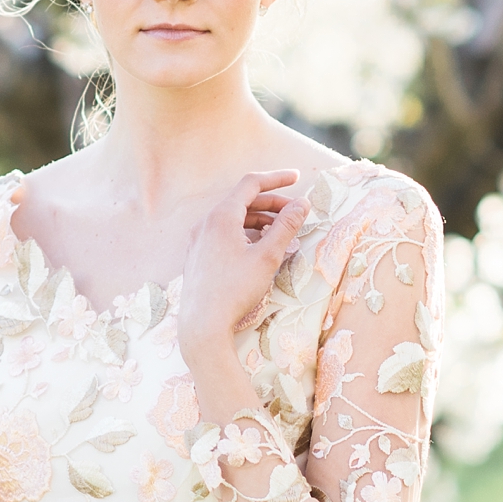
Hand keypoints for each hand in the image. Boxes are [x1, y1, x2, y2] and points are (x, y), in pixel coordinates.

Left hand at [177, 170, 307, 350]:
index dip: (277, 178)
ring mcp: (200, 239)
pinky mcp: (199, 255)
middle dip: (273, 204)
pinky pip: (226, 234)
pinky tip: (262, 249)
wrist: (202, 323)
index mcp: (221, 216)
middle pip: (243, 201)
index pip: (251, 184)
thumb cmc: (235, 289)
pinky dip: (247, 234)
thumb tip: (302, 204)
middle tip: (297, 213)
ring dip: (261, 221)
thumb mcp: (267, 257)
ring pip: (235, 219)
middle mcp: (206, 223)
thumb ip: (286, 227)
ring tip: (284, 235)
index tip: (298, 178)